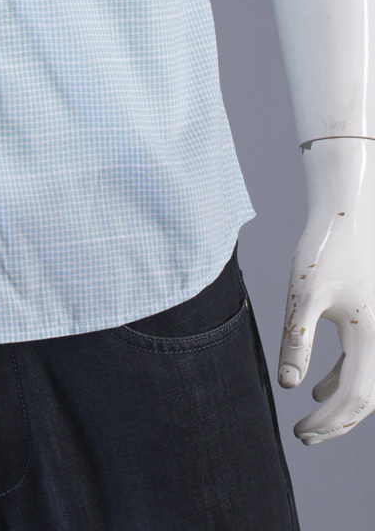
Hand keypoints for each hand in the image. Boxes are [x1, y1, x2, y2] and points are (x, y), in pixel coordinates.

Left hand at [277, 140, 374, 443]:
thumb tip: (288, 385)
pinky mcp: (373, 321)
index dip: (328, 424)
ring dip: (339, 405)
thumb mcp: (304, 294)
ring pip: (367, 383)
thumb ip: (296, 339)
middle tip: (304, 438)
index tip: (300, 433)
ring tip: (309, 419)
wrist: (349, 216)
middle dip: (336, 423)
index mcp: (371, 338)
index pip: (354, 399)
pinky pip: (364, 364)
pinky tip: (316, 385)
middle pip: (366, 399)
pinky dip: (342, 380)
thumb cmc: (325, 250)